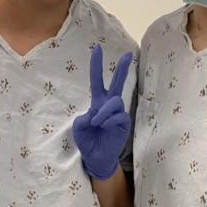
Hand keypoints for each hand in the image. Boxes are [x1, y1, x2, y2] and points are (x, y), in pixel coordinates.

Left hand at [73, 44, 132, 179]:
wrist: (96, 158)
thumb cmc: (87, 141)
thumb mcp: (79, 129)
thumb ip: (83, 119)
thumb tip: (95, 114)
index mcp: (97, 102)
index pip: (97, 81)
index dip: (97, 65)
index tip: (97, 49)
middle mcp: (109, 105)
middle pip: (117, 83)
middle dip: (122, 69)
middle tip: (128, 54)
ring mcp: (118, 113)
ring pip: (115, 102)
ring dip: (104, 111)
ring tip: (97, 122)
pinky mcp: (124, 123)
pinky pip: (119, 116)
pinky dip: (109, 120)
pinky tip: (104, 126)